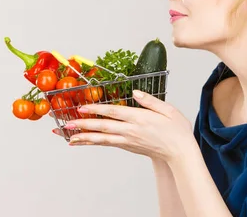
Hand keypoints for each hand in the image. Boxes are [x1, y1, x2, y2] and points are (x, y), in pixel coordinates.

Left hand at [52, 90, 193, 161]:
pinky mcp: (129, 146)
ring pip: (103, 139)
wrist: (180, 153)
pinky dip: (94, 143)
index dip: (97, 109)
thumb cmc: (177, 130)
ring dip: (85, 137)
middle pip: (104, 127)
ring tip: (69, 137)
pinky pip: (108, 144)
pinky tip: (84, 142)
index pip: (114, 112)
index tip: (82, 107)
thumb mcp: (168, 110)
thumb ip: (150, 100)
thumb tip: (135, 92)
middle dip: (84, 125)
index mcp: (140, 118)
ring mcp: (129, 140)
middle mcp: (131, 131)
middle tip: (66, 124)